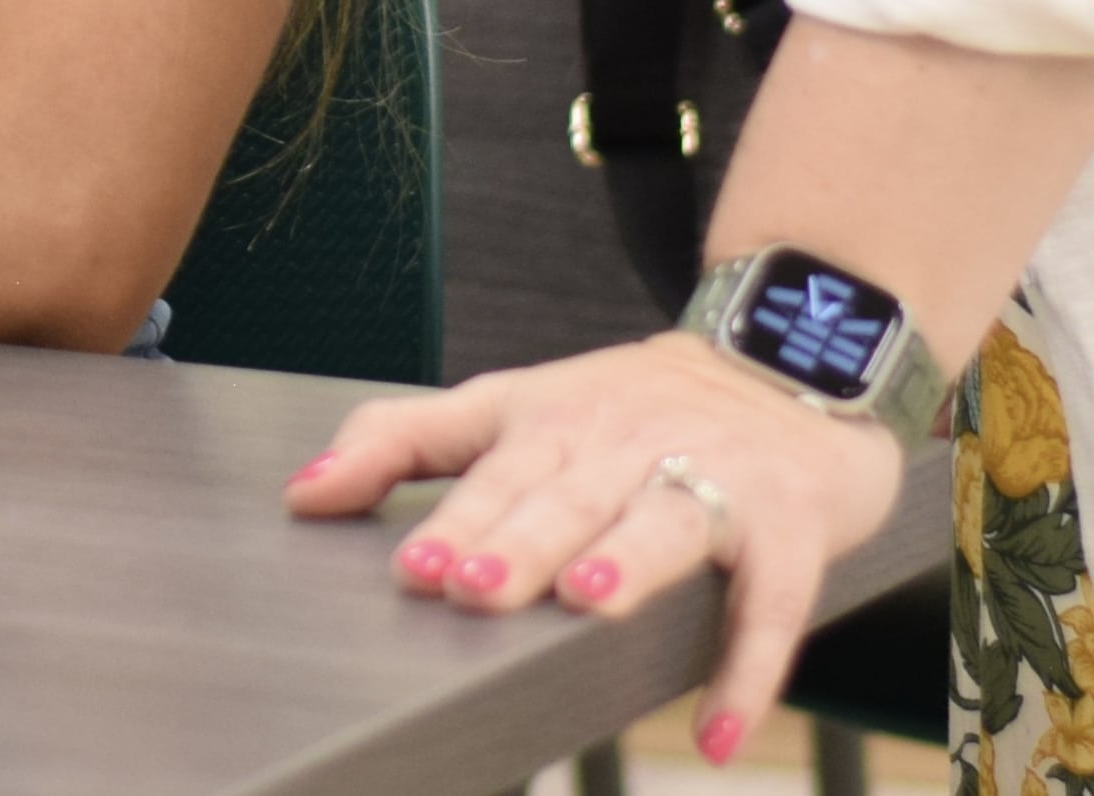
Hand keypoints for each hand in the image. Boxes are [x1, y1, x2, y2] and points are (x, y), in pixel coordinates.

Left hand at [287, 330, 905, 759]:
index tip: (409, 570)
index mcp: (555, 417)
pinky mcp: (788, 523)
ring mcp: (713, 476)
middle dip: (518, 539)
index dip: (451, 515)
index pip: (493, 465)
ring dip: (627, 561)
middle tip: (471, 587)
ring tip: (585, 600)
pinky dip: (749, 668)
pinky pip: (772, 600)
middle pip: (568, 493)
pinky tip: (716, 736)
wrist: (791, 359)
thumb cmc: (634, 405)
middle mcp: (629, 440)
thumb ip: (405, 441)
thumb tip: (301, 495)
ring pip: (664, 519)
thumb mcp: (513, 404)